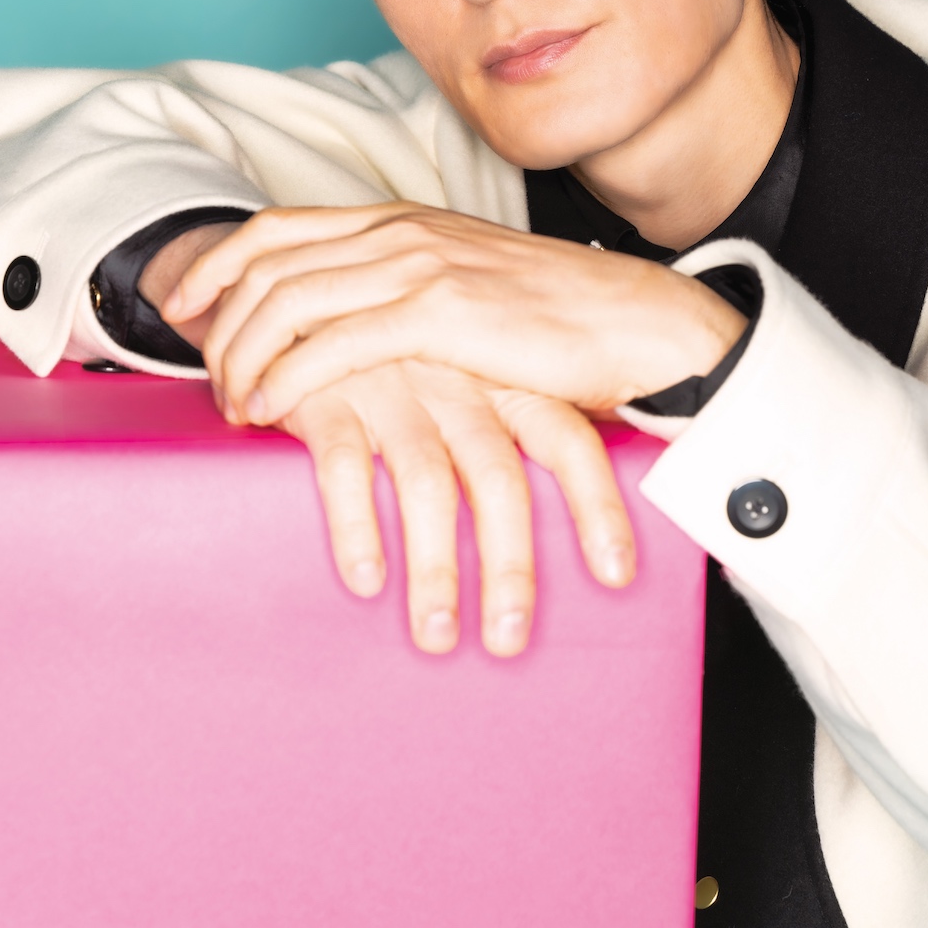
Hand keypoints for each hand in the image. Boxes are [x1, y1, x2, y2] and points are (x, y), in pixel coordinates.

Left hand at [162, 202, 745, 425]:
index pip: (279, 226)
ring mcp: (417, 266)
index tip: (184, 305)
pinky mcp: (439, 313)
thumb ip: (407, 286)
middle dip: (218, 320)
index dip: (218, 262)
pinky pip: (333, 346)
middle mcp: (398, 231)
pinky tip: (272, 410)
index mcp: (401, 219)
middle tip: (203, 374)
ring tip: (233, 405)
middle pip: (268, 263)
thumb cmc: (555, 315)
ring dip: (243, 357)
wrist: (634, 319)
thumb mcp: (468, 283)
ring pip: (288, 302)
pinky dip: (287, 379)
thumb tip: (352, 321)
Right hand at [279, 359, 634, 656]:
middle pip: (499, 479)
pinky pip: (344, 464)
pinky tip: (366, 579)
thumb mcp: (469, 375)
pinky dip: (356, 524)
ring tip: (438, 635)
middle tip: (509, 640)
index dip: (597, 505)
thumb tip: (552, 530)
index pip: (569, 441)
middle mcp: (457, 384)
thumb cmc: (404, 351)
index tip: (615, 577)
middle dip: (509, 564)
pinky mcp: (328, 393)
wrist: (312, 287)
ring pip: (426, 483)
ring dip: (434, 566)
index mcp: (503, 380)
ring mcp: (394, 386)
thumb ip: (507, 436)